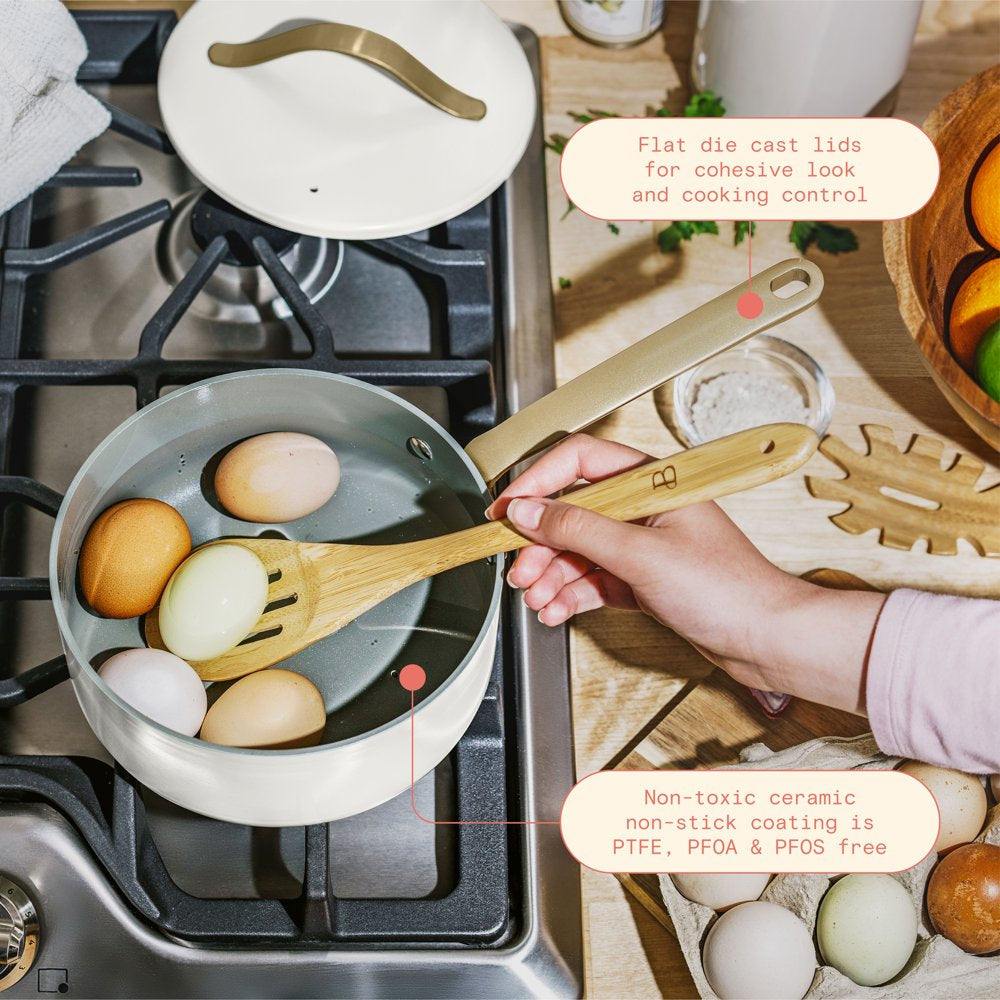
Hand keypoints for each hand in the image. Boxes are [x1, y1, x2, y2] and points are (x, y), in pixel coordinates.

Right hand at [487, 434, 883, 712]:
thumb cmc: (729, 590)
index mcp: (652, 480)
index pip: (578, 462)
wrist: (766, 640)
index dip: (537, 483)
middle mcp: (645, 507)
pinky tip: (556, 608)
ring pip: (579, 549)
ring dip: (551, 573)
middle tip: (519, 568)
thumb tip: (530, 511)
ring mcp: (643, 543)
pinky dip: (571, 593)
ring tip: (536, 596)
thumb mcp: (641, 555)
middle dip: (540, 543)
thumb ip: (579, 529)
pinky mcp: (642, 578)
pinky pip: (593, 578)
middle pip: (572, 511)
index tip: (506, 510)